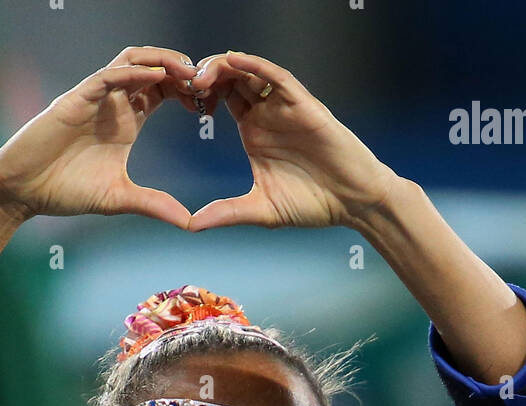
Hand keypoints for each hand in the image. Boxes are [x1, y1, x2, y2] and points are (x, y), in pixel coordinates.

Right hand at [0, 46, 196, 226]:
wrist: (24, 189)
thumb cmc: (65, 190)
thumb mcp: (120, 199)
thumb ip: (154, 205)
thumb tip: (188, 223)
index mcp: (127, 120)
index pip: (164, 91)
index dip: (188, 91)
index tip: (210, 103)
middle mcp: (114, 102)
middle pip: (155, 69)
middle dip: (183, 70)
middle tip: (209, 81)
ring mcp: (95, 97)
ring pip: (134, 61)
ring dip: (162, 61)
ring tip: (189, 70)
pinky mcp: (77, 97)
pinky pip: (110, 75)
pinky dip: (134, 71)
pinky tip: (157, 76)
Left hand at [186, 51, 397, 230]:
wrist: (352, 201)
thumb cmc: (313, 204)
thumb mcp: (261, 211)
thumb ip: (227, 213)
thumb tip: (193, 226)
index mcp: (253, 132)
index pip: (219, 101)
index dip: (196, 96)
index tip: (173, 100)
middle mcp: (265, 114)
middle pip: (229, 80)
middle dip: (203, 76)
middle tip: (179, 83)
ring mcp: (283, 107)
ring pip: (248, 72)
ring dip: (222, 67)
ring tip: (198, 74)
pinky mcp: (302, 104)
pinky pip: (275, 76)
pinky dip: (254, 65)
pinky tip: (233, 60)